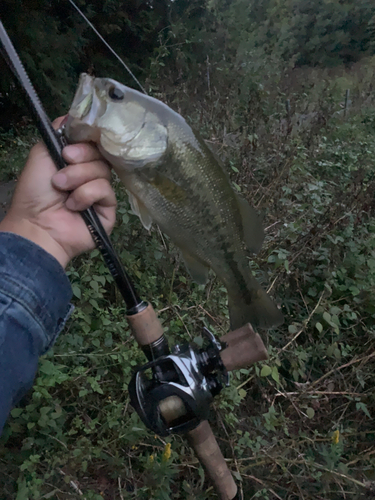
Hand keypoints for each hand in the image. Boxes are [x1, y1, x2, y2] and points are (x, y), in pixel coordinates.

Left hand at [0, 117, 115, 267]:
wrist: (37, 224)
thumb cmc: (35, 191)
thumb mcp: (41, 153)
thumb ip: (58, 132)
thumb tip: (72, 115)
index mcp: (76, 162)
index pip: (93, 143)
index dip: (86, 140)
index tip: (70, 145)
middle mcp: (89, 175)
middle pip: (100, 154)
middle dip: (80, 159)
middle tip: (64, 164)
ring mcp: (100, 193)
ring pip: (103, 171)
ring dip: (79, 178)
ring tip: (63, 190)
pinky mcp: (108, 209)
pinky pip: (106, 190)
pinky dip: (87, 195)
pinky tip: (74, 205)